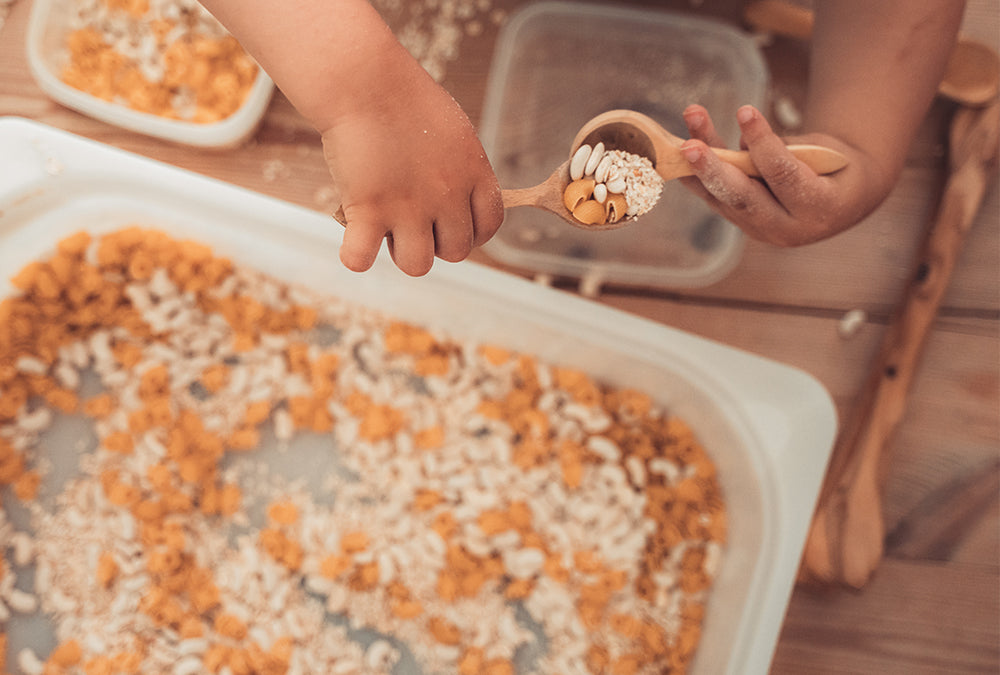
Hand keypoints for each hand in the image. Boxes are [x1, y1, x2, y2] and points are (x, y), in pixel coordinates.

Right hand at [321, 50, 502, 275]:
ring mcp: (408, 207)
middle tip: (411, 218)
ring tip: (385, 228)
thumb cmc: (404, 98)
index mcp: (473, 174)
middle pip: (456, 252)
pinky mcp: (368, 211)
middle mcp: (447, 197)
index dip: (471, 232)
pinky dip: (355, 256)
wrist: (364, 81)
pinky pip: (362, 260)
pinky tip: (354, 237)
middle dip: (435, 242)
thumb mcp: (454, 132)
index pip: (489, 226)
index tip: (448, 222)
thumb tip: (456, 198)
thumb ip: (461, 170)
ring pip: (418, 266)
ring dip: (401, 252)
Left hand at [677, 104, 892, 245]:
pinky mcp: (740, 222)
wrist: (840, 201)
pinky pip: (713, 197)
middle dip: (714, 169)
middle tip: (690, 147)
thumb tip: (739, 143)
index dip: (763, 143)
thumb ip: (785, 152)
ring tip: (682, 138)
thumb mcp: (825, 154)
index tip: (745, 111)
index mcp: (820, 209)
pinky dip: (694, 175)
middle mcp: (785, 228)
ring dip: (697, 166)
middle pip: (743, 198)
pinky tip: (676, 151)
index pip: (785, 175)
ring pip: (721, 197)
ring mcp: (759, 229)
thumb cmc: (836, 167)